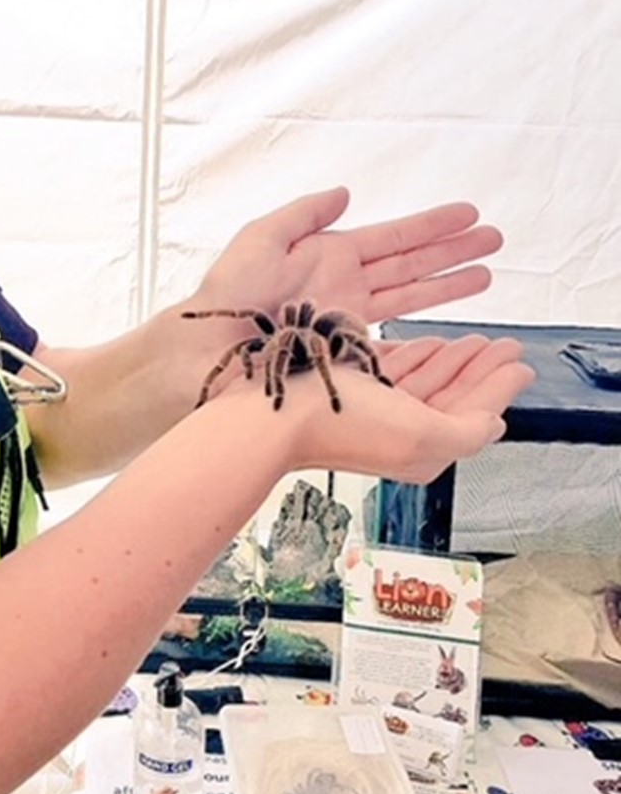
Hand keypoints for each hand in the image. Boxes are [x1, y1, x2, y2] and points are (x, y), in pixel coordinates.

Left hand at [190, 186, 502, 326]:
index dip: (432, 226)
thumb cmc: (225, 296)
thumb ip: (305, 213)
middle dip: (455, 252)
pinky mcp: (348, 353)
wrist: (209, 349)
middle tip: (494, 240)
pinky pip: (396, 340)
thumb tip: (344, 193)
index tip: (467, 214)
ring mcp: (349, 321)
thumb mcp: (262, 237)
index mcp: (329, 256)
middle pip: (414, 265)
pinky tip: (451, 330)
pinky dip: (426, 335)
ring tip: (487, 273)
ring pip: (413, 297)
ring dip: (450, 285)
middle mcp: (345, 288)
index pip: (394, 237)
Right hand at [275, 333, 533, 483]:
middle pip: (454, 397)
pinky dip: (417, 356)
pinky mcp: (353, 391)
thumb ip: (469, 429)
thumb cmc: (339, 421)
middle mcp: (400, 435)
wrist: (273, 412)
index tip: (520, 362)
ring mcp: (375, 412)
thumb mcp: (423, 431)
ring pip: (427, 383)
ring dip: (453, 359)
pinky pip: (396, 372)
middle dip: (481, 369)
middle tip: (505, 345)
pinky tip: (425, 343)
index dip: (499, 386)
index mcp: (421, 451)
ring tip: (473, 342)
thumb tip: (496, 422)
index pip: (475, 415)